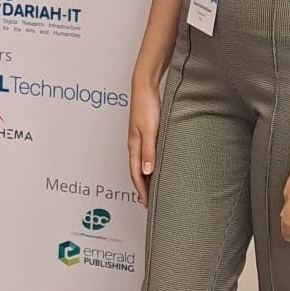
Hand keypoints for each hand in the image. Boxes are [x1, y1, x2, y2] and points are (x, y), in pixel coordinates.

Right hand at [128, 80, 160, 205]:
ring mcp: (139, 138)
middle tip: (149, 201)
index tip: (147, 203)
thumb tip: (147, 172)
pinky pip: (145, 154)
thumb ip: (149, 151)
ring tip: (152, 188)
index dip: (141, 190)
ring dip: (145, 177)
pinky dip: (149, 165)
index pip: (136, 174)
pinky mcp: (145, 132)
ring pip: (140, 163)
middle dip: (142, 187)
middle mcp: (134, 144)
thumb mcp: (150, 131)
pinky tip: (156, 165)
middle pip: (136, 171)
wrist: (145, 87)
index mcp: (134, 145)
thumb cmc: (147, 106)